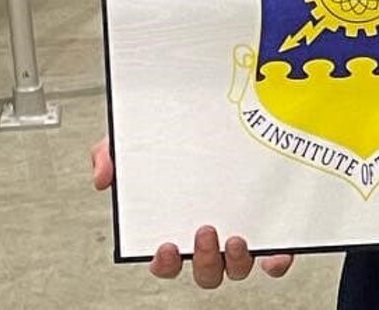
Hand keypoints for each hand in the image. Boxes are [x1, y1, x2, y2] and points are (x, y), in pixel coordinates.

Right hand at [90, 137, 295, 285]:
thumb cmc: (182, 136)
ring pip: (237, 267)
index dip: (164, 263)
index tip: (164, 247)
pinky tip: (275, 252)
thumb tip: (103, 178)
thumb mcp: (139, 140)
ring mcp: (241, 234)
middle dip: (203, 260)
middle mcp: (210, 235)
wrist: (231, 106)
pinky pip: (274, 256)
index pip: (167, 261)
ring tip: (235, 237)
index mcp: (179, 225)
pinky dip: (275, 261)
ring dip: (236, 262)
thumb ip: (112, 154)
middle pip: (205, 271)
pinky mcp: (271, 229)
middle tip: (205, 231)